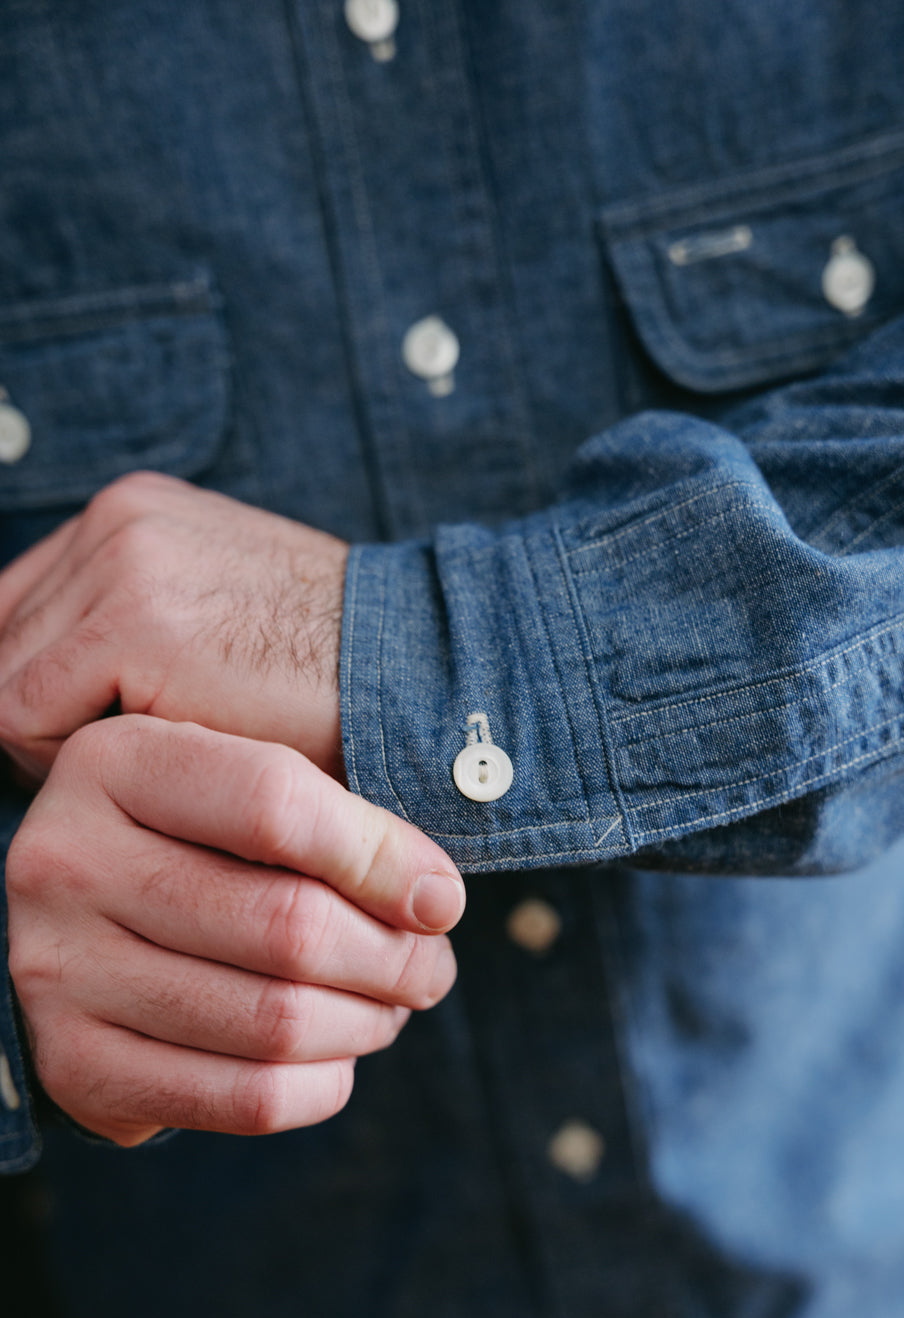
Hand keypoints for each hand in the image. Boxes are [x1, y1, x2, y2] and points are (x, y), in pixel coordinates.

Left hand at [0, 471, 349, 781]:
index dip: (38, 687)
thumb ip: (137, 627)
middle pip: (2, 644)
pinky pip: (23, 717)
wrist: (417, 670)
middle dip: (40, 719)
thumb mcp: (221, 617)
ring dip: (56, 745)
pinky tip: (151, 771)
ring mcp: (122, 565)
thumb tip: (50, 693)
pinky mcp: (133, 624)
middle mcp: (118, 522)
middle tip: (117, 769)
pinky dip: (68, 762)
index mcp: (135, 515)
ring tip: (142, 771)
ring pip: (4, 684)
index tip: (92, 741)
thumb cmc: (331, 672)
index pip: (18, 609)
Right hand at [5, 715, 464, 1144]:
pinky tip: (338, 1057)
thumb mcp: (240, 787)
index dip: (382, 857)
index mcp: (114, 763)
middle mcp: (65, 862)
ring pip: (275, 1022)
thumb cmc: (193, 844)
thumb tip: (435, 900)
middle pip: (286, 925)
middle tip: (430, 967)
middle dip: (394, 959)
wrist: (74, 927)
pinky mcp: (75, 1067)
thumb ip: (336, 819)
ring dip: (366, 1024)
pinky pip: (246, 1100)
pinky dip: (323, 1086)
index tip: (441, 897)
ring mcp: (58, 970)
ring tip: (390, 1007)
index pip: (275, 803)